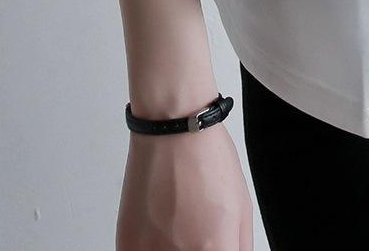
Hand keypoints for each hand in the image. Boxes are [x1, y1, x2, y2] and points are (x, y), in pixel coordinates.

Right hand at [116, 120, 253, 249]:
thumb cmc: (206, 158)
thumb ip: (238, 247)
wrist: (172, 129)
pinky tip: (161, 234)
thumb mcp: (241, 209)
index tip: (214, 246)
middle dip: (198, 248)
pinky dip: (152, 250)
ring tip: (177, 232)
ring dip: (173, 249)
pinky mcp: (127, 243)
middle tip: (197, 235)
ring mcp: (149, 250)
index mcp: (213, 249)